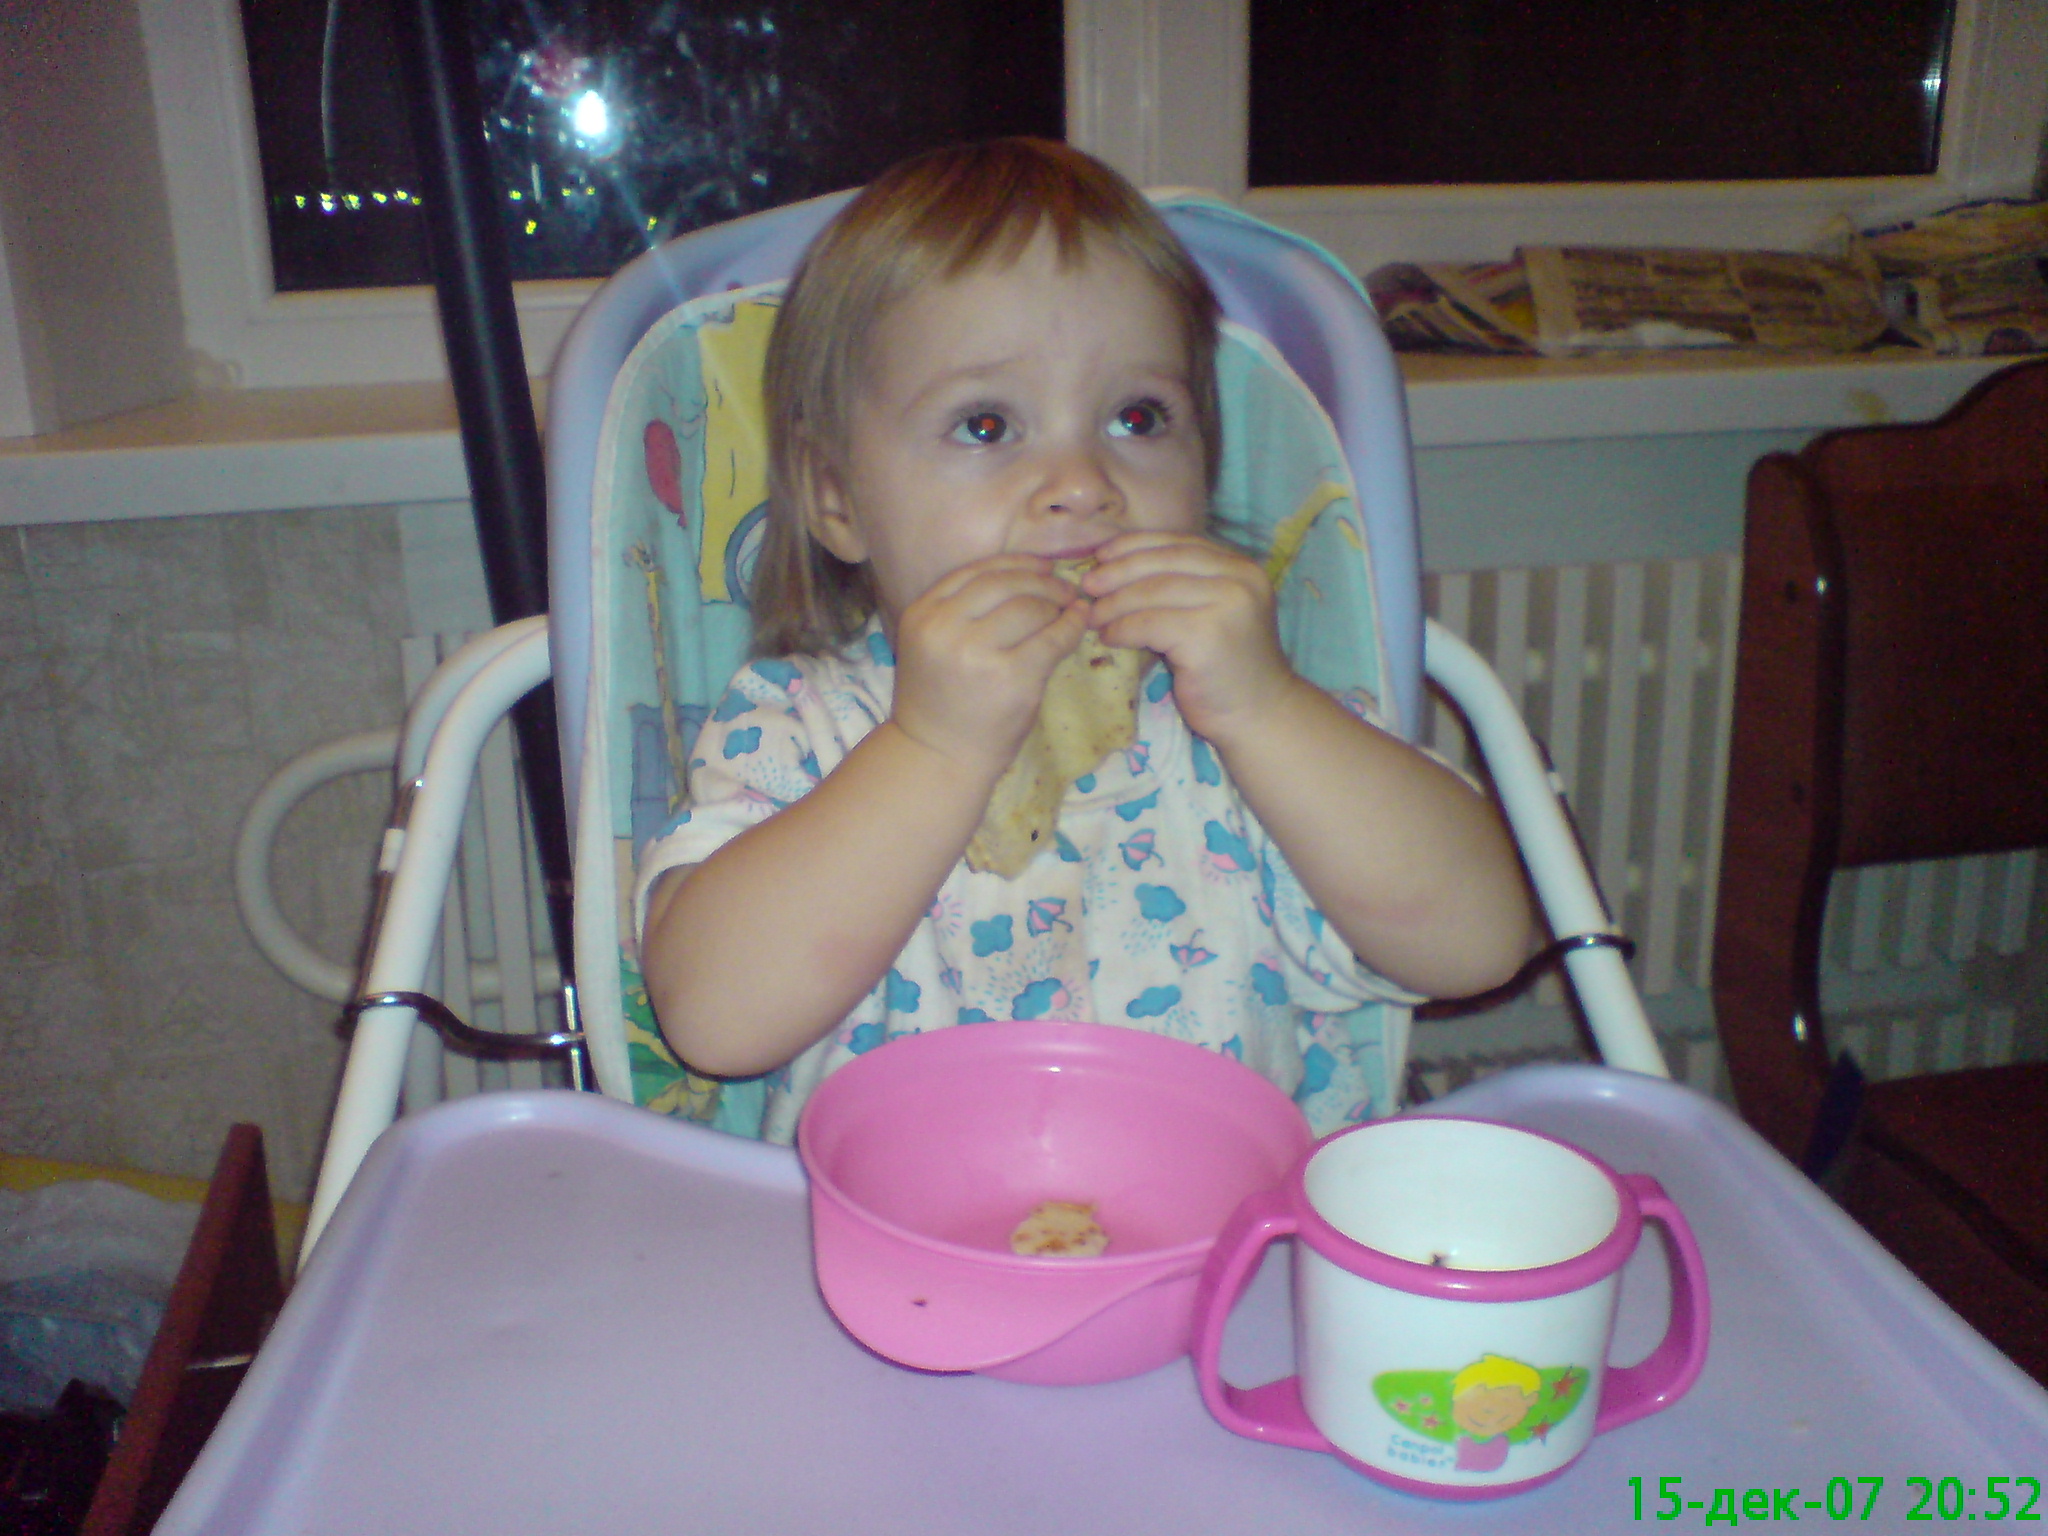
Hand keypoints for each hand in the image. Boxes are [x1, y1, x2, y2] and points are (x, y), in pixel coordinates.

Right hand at [890, 554, 1087, 776]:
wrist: (938, 757)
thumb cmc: (941, 702)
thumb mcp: (934, 645)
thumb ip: (964, 611)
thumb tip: (1029, 575)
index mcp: (922, 614)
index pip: (975, 571)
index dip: (1016, 564)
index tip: (1041, 567)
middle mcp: (944, 627)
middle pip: (1005, 582)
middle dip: (1042, 581)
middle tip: (1064, 589)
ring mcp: (977, 652)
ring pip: (1030, 606)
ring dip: (1057, 603)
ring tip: (1070, 609)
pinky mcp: (1012, 677)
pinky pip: (1052, 638)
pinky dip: (1071, 626)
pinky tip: (1078, 623)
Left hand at [1080, 532, 1298, 744]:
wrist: (1258, 715)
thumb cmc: (1226, 667)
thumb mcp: (1211, 612)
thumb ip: (1183, 585)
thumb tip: (1117, 566)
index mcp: (1240, 566)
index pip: (1179, 543)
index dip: (1135, 545)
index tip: (1102, 555)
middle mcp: (1239, 578)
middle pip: (1164, 563)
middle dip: (1119, 571)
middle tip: (1088, 585)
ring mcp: (1226, 605)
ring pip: (1153, 592)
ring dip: (1115, 603)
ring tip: (1092, 616)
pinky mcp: (1207, 635)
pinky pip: (1149, 624)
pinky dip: (1123, 629)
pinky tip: (1109, 637)